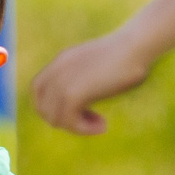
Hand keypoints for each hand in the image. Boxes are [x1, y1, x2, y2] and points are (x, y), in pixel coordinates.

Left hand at [29, 33, 150, 133]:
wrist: (136, 45)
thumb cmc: (128, 53)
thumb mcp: (95, 63)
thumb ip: (82, 75)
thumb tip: (83, 98)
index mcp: (61, 60)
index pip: (37, 89)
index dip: (50, 106)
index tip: (76, 110)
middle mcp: (57, 70)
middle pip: (42, 107)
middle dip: (63, 120)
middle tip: (89, 120)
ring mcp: (63, 81)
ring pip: (54, 117)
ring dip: (76, 127)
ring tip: (100, 123)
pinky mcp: (74, 92)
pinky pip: (69, 120)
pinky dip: (84, 129)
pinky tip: (103, 125)